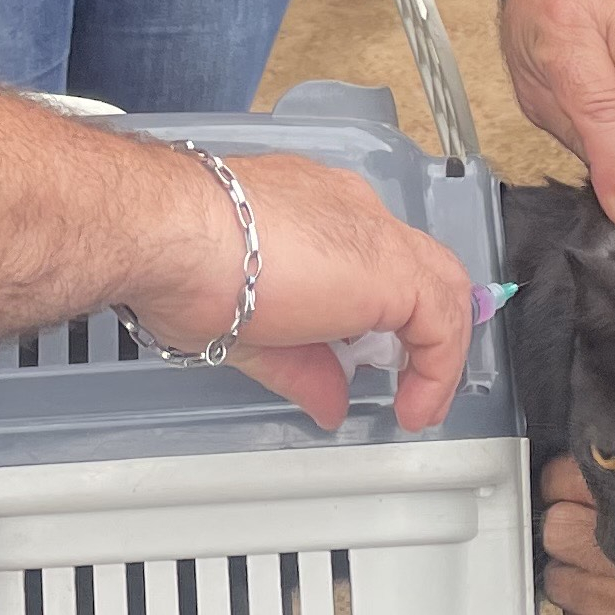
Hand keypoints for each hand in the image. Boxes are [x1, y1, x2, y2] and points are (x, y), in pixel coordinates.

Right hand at [123, 147, 470, 433]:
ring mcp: (371, 230)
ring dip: (434, 349)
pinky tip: (416, 404)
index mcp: (308, 211)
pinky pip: (442, 317)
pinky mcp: (390, 266)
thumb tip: (328, 401)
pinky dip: (439, 366)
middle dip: (415, 326)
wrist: (172, 236)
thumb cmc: (180, 265)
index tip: (363, 357)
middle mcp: (346, 209)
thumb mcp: (251, 330)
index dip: (375, 311)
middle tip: (404, 378)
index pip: (365, 256)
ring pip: (438, 283)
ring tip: (418, 401)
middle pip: (412, 265)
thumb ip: (303, 366)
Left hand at [538, 457, 614, 614]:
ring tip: (600, 570)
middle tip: (585, 528)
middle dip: (567, 528)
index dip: (566, 485)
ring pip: (563, 590)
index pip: (574, 488)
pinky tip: (611, 608)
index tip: (573, 489)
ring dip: (574, 576)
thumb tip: (594, 471)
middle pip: (560, 537)